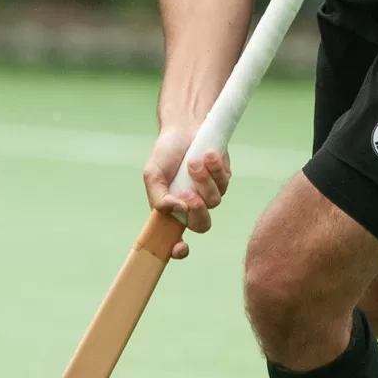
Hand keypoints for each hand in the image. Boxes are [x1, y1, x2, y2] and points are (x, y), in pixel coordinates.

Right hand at [142, 127, 231, 259]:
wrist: (184, 128)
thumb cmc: (166, 153)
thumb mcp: (153, 174)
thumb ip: (158, 196)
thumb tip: (177, 210)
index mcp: (171, 210)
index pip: (176, 239)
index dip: (178, 249)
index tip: (181, 247)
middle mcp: (191, 207)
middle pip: (202, 225)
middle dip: (198, 210)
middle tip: (189, 193)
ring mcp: (209, 194)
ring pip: (214, 201)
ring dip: (203, 181)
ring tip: (193, 161)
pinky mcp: (223, 181)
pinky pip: (224, 182)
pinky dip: (214, 168)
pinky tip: (207, 154)